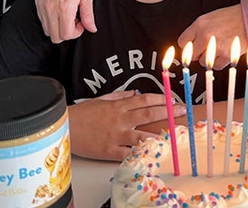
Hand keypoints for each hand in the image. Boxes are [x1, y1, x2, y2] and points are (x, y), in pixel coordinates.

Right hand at [35, 0, 94, 42]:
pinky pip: (42, 20)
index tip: (81, 23)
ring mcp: (42, 4)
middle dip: (67, 32)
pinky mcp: (38, 1)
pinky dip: (50, 21)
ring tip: (67, 16)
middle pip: (55, 36)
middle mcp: (50, 7)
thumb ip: (88, 15)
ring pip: (47, 30)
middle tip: (75, 21)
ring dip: (58, 28)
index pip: (66, 34)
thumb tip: (91, 28)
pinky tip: (59, 11)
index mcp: (64, 6)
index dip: (76, 32)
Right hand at [69, 91, 185, 159]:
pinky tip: (153, 154)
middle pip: (148, 115)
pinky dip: (140, 154)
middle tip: (183, 112)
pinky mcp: (110, 150)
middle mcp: (119, 120)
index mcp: (117, 107)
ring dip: (159, 135)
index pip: (143, 100)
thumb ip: (118, 96)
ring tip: (175, 136)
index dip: (160, 99)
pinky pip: (128, 153)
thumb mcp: (99, 100)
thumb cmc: (80, 114)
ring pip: (141, 135)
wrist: (64, 127)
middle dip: (168, 112)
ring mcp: (115, 135)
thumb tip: (134, 93)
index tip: (173, 99)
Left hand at [177, 4, 247, 66]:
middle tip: (204, 50)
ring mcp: (215, 47)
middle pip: (191, 55)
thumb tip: (191, 42)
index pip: (182, 42)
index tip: (192, 47)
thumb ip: (198, 30)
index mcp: (199, 25)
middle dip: (197, 54)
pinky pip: (216, 66)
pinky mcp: (226, 56)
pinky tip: (223, 54)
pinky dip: (219, 63)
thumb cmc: (232, 17)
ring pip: (203, 62)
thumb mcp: (209, 18)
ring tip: (216, 50)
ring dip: (208, 59)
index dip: (188, 46)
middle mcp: (205, 36)